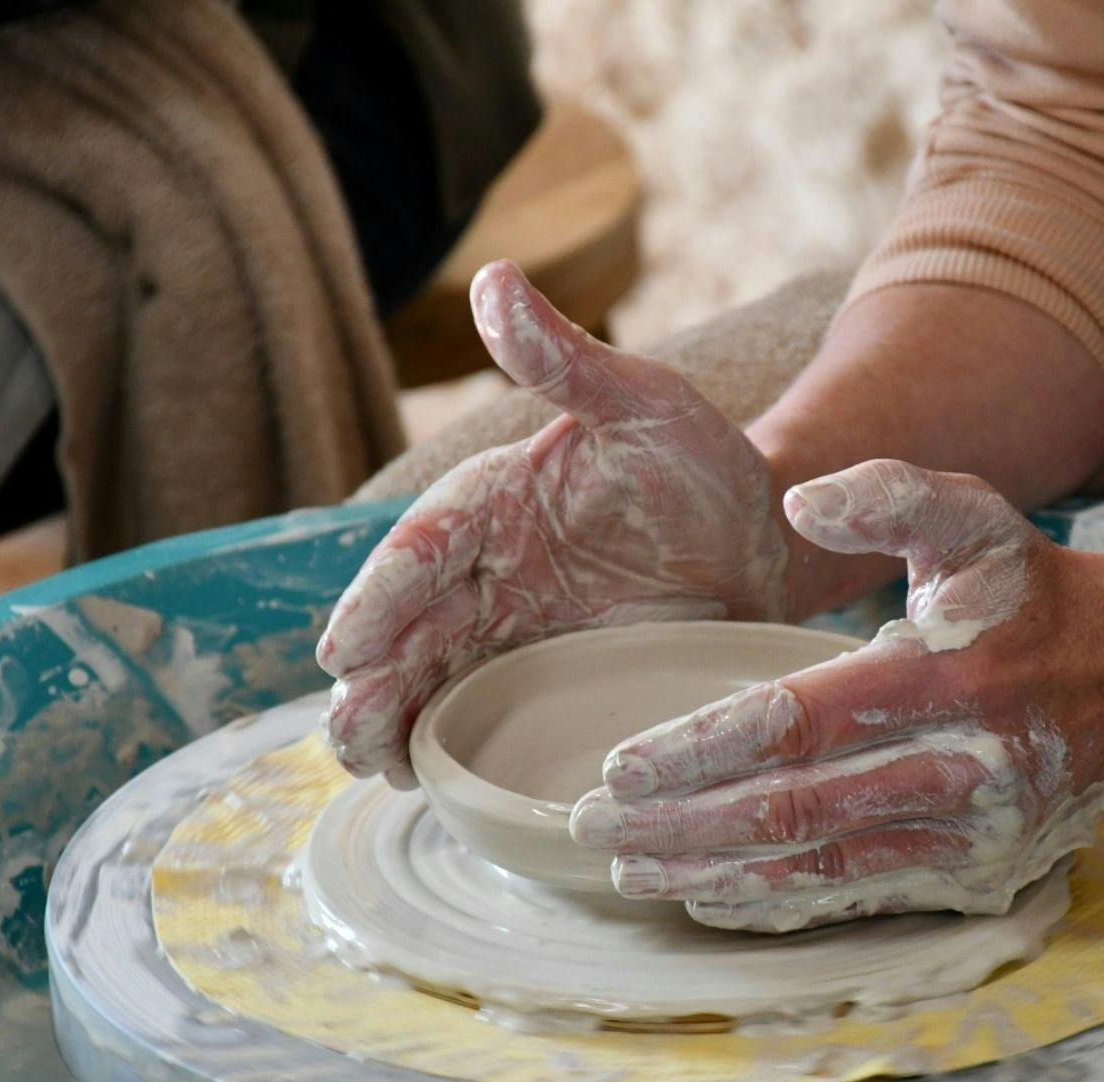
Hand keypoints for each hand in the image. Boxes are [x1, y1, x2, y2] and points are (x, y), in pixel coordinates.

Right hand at [318, 261, 789, 786]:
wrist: (759, 538)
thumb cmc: (701, 461)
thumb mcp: (645, 404)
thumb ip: (568, 359)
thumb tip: (495, 279)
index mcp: (498, 497)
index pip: (426, 544)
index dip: (382, 596)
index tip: (345, 648)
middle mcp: (488, 565)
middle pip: (410, 623)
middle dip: (371, 677)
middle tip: (346, 729)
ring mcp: (511, 625)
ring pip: (430, 674)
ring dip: (391, 719)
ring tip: (367, 764)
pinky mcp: (540, 674)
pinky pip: (477, 711)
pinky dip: (442, 742)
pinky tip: (418, 780)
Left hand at [569, 459, 1103, 930]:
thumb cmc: (1036, 591)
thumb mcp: (977, 518)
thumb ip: (890, 495)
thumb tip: (798, 507)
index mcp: (945, 672)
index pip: (799, 721)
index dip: (703, 749)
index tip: (621, 768)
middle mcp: (960, 764)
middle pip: (796, 808)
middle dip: (685, 825)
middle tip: (595, 831)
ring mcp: (972, 832)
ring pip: (822, 865)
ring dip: (718, 873)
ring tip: (633, 872)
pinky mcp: (977, 871)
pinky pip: (861, 895)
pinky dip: (781, 900)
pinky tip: (714, 898)